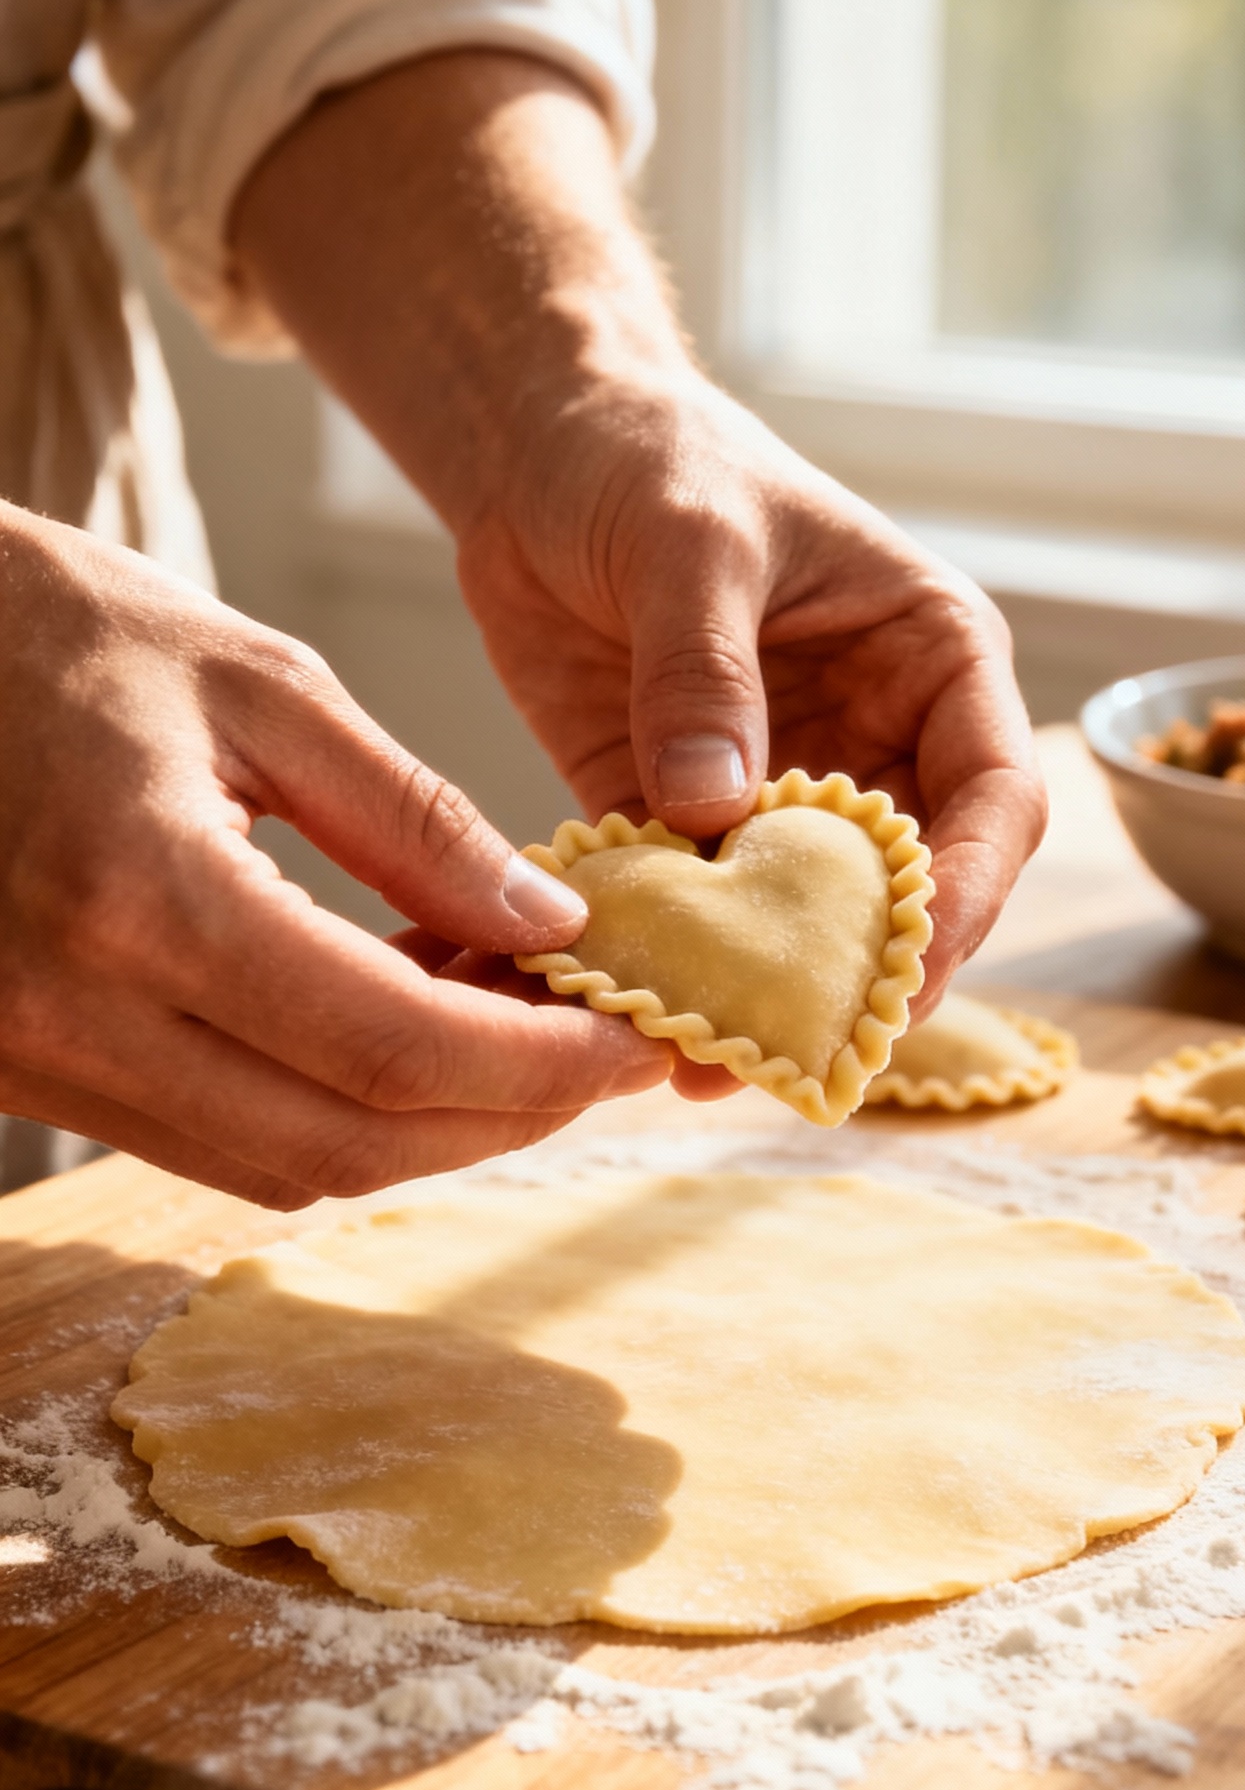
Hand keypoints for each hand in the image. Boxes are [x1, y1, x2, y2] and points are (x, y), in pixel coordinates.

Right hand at [0, 508, 666, 1206]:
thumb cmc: (52, 625)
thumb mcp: (256, 682)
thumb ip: (412, 817)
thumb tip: (549, 922)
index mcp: (144, 897)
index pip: (392, 1046)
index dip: (540, 1063)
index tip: (637, 1033)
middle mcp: (74, 1013)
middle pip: (343, 1145)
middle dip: (499, 1118)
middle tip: (599, 1052)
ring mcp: (27, 1057)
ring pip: (275, 1164)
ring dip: (418, 1123)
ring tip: (512, 1026)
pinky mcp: (12, 1069)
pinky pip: (203, 1135)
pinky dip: (323, 1104)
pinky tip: (394, 1020)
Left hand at [232, 50, 1045, 1017]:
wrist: (538, 450)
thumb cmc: (651, 460)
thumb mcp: (687, 543)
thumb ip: (703, 673)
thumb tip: (717, 812)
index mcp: (931, 661)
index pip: (993, 798)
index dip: (965, 893)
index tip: (908, 971)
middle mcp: (877, 741)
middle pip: (908, 889)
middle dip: (863, 976)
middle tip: (802, 1055)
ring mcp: (781, 791)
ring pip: (803, 922)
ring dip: (762, 992)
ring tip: (705, 1064)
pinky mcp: (681, 820)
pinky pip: (693, 911)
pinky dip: (669, 963)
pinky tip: (627, 1011)